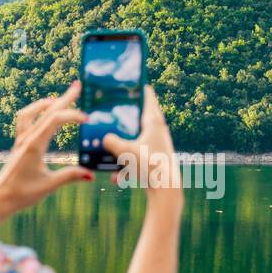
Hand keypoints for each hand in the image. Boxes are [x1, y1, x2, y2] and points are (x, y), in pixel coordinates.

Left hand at [0, 82, 91, 231]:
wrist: (0, 198)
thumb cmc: (22, 193)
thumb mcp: (49, 185)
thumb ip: (70, 176)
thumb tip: (90, 174)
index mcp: (34, 145)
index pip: (54, 120)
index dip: (72, 115)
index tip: (86, 119)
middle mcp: (26, 138)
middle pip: (46, 111)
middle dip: (63, 98)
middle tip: (77, 86)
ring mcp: (21, 139)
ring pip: (32, 112)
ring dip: (46, 103)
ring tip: (59, 98)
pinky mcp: (19, 144)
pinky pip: (25, 120)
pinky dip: (36, 111)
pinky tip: (43, 114)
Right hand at [102, 87, 182, 209]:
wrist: (167, 190)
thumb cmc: (150, 165)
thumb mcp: (125, 151)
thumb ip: (111, 142)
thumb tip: (104, 138)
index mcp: (154, 121)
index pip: (147, 96)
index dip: (137, 88)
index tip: (127, 82)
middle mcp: (158, 131)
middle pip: (140, 117)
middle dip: (125, 117)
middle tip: (111, 113)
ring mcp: (158, 145)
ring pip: (137, 139)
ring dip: (123, 146)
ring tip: (109, 152)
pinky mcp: (156, 159)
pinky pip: (138, 158)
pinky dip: (127, 165)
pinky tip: (117, 179)